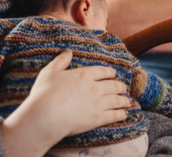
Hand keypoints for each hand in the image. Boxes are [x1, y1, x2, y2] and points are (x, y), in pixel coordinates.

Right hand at [1, 51, 129, 156]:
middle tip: (124, 88)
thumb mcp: (49, 72)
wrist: (45, 116)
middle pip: (113, 85)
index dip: (110, 73)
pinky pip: (114, 115)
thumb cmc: (44, 94)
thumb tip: (68, 52)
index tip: (113, 74)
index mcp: (84, 74)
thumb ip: (60, 61)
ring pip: (116, 100)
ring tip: (127, 101)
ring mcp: (98, 103)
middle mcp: (94, 87)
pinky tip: (124, 114)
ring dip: (123, 100)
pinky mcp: (98, 118)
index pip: (103, 71)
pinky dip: (121, 114)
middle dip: (120, 86)